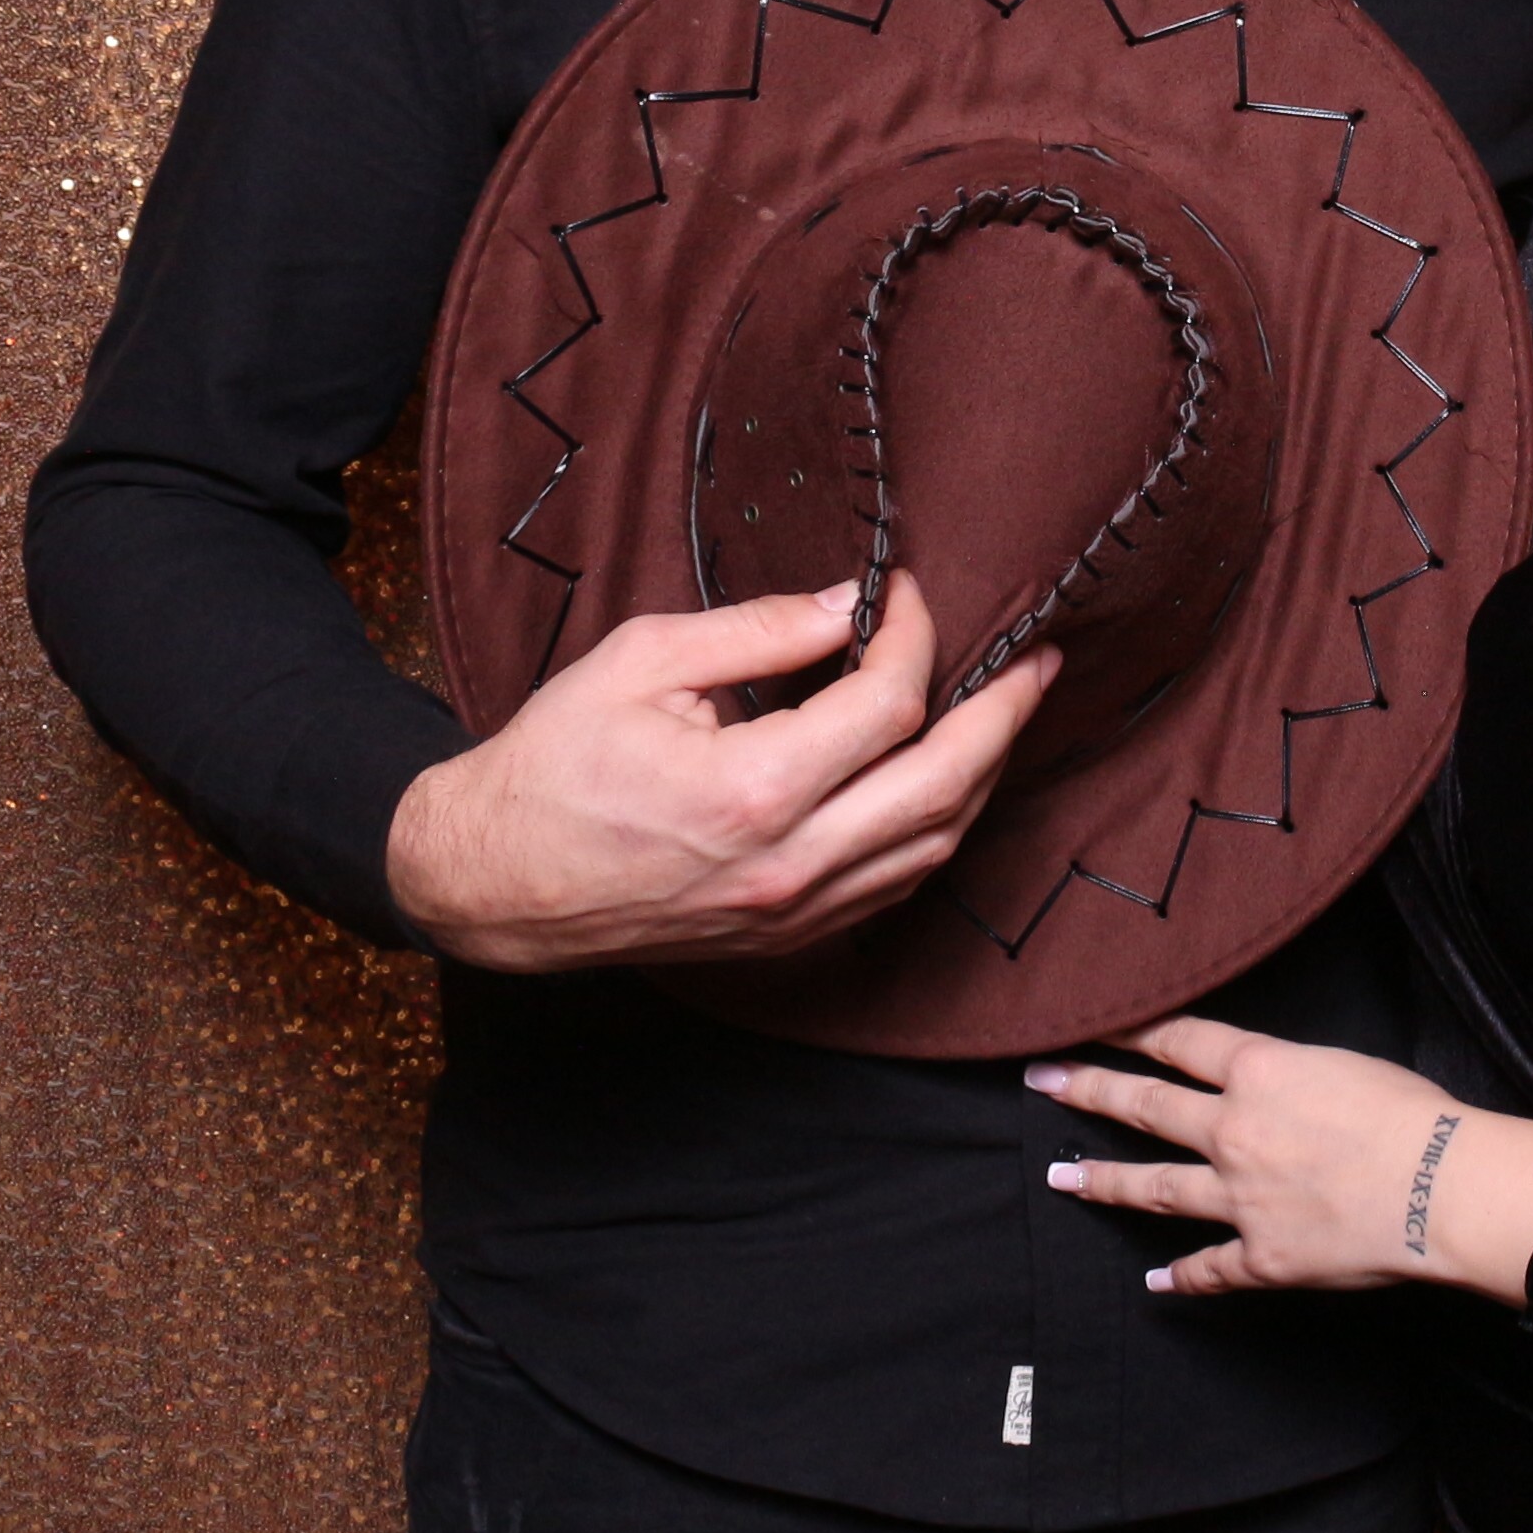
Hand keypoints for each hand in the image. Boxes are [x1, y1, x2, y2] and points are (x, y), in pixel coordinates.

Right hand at [385, 575, 1052, 973]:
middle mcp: (791, 864)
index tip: (908, 592)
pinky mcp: (790, 940)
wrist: (494, 882)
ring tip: (1008, 713)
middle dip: (1004, 712)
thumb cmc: (553, 764)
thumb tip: (849, 603)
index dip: (914, 635)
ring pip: (936, 846)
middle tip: (1038, 660)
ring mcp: (796, 914)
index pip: (888, 703)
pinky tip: (947, 781)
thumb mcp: (642, 661)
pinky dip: (938, 829)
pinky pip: (898, 886)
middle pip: (947, 784)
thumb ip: (758, 628)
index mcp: (754, 790)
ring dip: (984, 774)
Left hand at [1031, 1014, 1532, 1304]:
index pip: (1177, 1042)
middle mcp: (1233, 1132)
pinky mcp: (1259, 1257)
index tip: (1087, 1025)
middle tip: (1040, 1080)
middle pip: (1145, 1106)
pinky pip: (1210, 1269)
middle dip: (1087, 1090)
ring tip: (1060, 1175)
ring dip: (1102, 1181)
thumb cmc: (1415, 1116)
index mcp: (1259, 1072)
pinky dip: (1182, 1278)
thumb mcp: (1346, 1064)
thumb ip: (1291, 1074)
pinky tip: (1156, 1282)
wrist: (1441, 1188)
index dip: (1128, 1032)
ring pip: (1153, 1189)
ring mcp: (1238, 1198)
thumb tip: (1269, 1083)